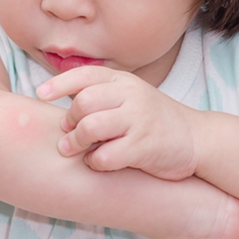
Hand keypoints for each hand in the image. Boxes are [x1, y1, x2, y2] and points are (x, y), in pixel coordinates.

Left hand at [36, 65, 198, 179]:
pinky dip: (96, 162)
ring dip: (76, 143)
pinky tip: (99, 163)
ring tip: (75, 150)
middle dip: (69, 121)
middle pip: (82, 103)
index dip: (58, 84)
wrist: (197, 139)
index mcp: (125, 82)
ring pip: (90, 128)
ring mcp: (139, 121)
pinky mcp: (144, 147)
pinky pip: (106, 156)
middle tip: (68, 134)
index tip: (40, 94)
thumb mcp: (132, 97)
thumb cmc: (155, 121)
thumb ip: (102, 94)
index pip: (85, 75)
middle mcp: (132, 96)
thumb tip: (59, 96)